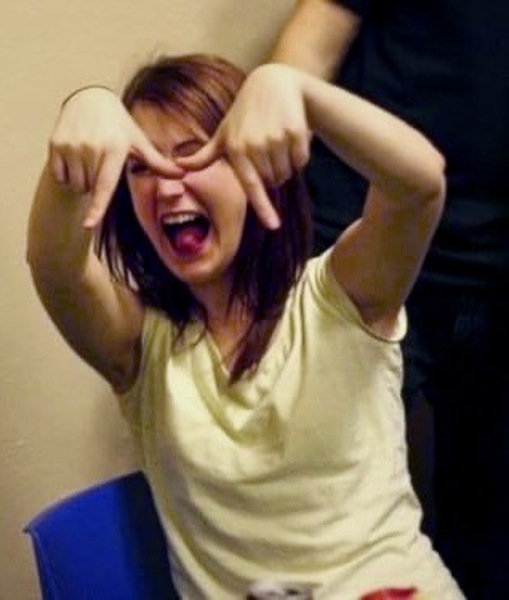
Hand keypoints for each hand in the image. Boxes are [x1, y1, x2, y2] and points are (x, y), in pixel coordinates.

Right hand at [49, 87, 181, 227]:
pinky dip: (66, 173)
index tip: (88, 225)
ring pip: (76, 185)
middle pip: (91, 190)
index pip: (105, 186)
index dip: (97, 208)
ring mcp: (71, 145)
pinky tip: (74, 154)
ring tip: (89, 157)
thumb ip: (158, 163)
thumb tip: (184, 174)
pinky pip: (60, 176)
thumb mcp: (139, 142)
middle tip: (101, 161)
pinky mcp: (55, 143)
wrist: (89, 99)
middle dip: (97, 184)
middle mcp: (92, 147)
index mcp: (114, 149)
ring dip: (82, 180)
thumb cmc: (119, 126)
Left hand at [177, 64, 310, 229]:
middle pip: (273, 182)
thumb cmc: (244, 114)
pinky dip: (298, 155)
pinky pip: (301, 160)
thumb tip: (178, 167)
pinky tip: (289, 136)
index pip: (252, 186)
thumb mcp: (223, 133)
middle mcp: (256, 144)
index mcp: (236, 149)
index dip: (264, 208)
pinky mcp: (296, 130)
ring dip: (285, 165)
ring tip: (277, 141)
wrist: (273, 82)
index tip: (274, 226)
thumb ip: (204, 156)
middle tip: (266, 149)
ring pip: (288, 173)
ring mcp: (277, 137)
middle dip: (272, 174)